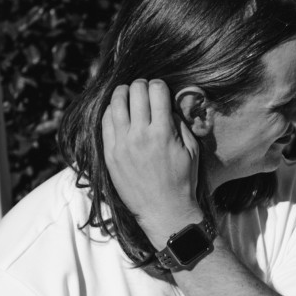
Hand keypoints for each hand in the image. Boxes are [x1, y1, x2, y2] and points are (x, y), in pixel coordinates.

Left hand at [102, 78, 203, 244]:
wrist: (164, 210)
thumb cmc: (183, 180)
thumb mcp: (191, 149)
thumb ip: (179, 123)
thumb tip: (167, 104)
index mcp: (163, 132)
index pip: (157, 91)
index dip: (160, 85)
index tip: (160, 89)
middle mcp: (140, 135)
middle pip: (136, 92)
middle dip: (141, 85)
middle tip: (144, 89)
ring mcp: (122, 144)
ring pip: (116, 103)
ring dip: (123, 93)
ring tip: (128, 94)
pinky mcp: (110, 153)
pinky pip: (105, 121)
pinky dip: (111, 110)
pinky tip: (117, 111)